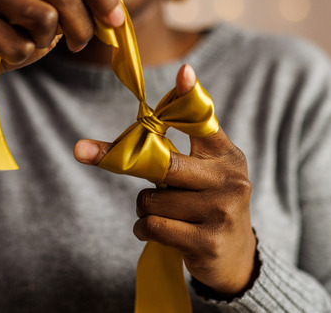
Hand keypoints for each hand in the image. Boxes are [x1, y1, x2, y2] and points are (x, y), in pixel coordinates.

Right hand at [0, 0, 125, 101]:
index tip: (117, 21)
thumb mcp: (49, 9)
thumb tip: (117, 1)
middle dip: (82, 24)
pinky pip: (19, 46)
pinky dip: (22, 57)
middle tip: (80, 43)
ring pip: (43, 17)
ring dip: (46, 41)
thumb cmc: (11, 30)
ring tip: (30, 41)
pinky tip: (4, 51)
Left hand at [74, 64, 256, 295]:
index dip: (189, 95)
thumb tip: (153, 118)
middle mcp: (230, 180)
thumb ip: (184, 147)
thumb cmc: (209, 204)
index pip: (204, 121)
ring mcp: (221, 212)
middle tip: (94, 155)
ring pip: (152, 200)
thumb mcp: (207, 172)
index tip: (182, 71)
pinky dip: (144, 229)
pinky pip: (153, 226)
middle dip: (132, 165)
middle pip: (164, 164)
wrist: (236, 259)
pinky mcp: (207, 242)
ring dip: (144, 209)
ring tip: (161, 214)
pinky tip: (155, 232)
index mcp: (226, 156)